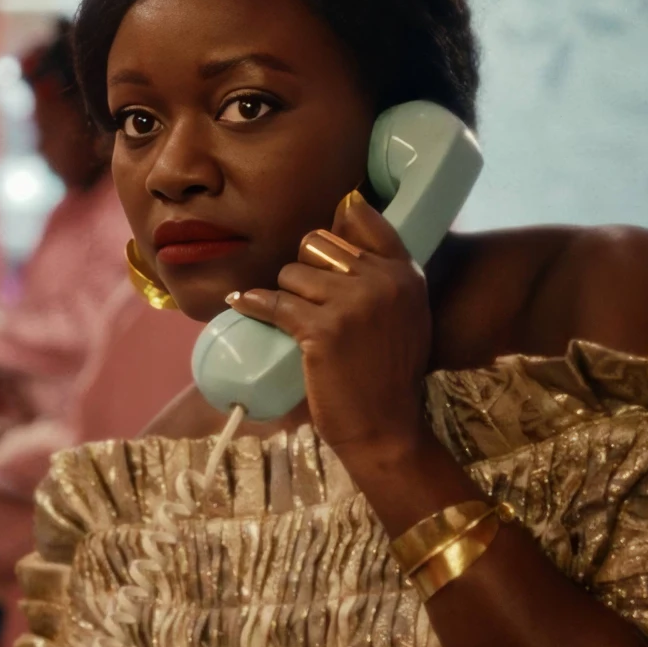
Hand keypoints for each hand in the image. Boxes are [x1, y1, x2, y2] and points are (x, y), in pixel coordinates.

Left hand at [228, 191, 434, 461]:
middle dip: (304, 268)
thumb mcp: (407, 315)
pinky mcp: (323, 329)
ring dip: (285, 294)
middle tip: (305, 300)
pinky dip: (253, 303)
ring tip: (295, 322)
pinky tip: (240, 302)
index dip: (334, 226)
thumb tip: (341, 228)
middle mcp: (383, 280)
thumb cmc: (389, 375)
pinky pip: (274, 302)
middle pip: (318, 243)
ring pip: (293, 273)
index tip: (318, 246)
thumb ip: (382, 277)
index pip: (361, 218)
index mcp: (405, 273)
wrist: (386, 428)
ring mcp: (353, 303)